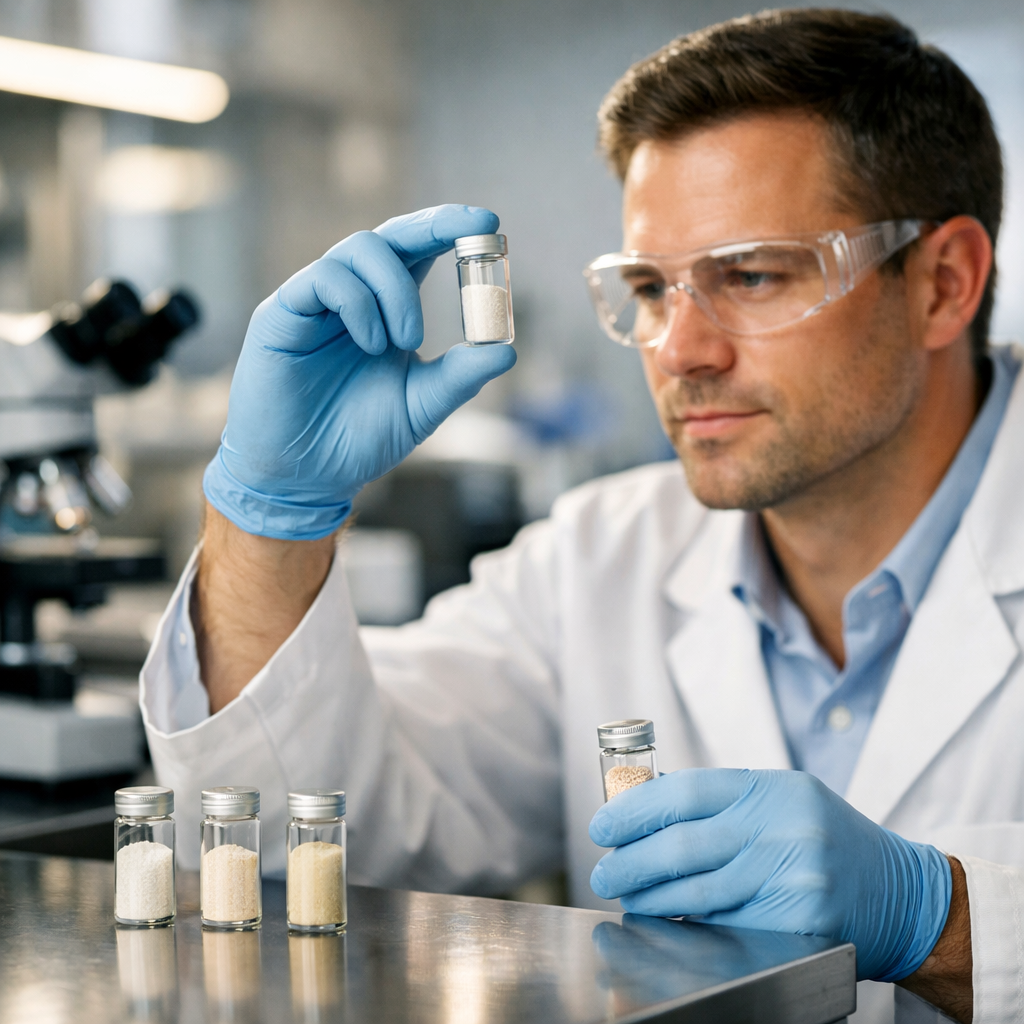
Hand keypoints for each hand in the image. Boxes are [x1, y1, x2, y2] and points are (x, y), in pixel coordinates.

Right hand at [203, 205, 516, 538]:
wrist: (306, 478)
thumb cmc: (358, 439)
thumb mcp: (422, 405)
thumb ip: (460, 376)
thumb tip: (507, 350)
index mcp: (385, 310)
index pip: (418, 251)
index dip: (450, 229)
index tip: (491, 225)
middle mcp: (351, 295)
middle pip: (391, 233)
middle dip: (435, 225)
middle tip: (474, 230)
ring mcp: (314, 301)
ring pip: (359, 248)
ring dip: (397, 288)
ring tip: (407, 340)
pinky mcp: (281, 314)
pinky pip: (323, 279)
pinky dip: (359, 303)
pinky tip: (373, 344)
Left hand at [589, 768, 951, 981]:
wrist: (901, 893)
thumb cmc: (826, 838)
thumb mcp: (780, 798)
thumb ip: (721, 801)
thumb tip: (644, 803)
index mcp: (772, 789)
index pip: (685, 791)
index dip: (635, 809)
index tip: (604, 825)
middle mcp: (782, 830)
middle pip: (683, 845)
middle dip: (631, 861)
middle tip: (603, 872)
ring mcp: (793, 879)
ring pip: (698, 891)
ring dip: (649, 896)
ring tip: (623, 896)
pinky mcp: (799, 925)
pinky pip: (725, 924)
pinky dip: (686, 922)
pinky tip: (663, 918)